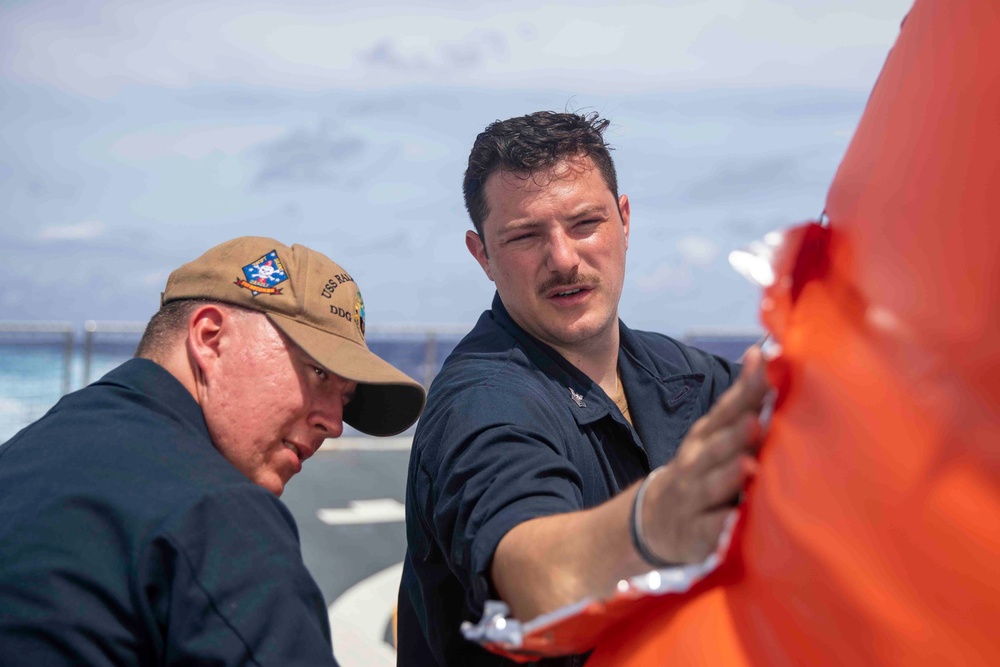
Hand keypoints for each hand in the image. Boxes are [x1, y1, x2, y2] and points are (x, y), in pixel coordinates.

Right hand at [640, 346, 769, 562]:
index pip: (726, 408)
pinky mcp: (694, 534)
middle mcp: (696, 463)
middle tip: (755, 422)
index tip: (761, 362)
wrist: (654, 519)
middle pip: (716, 446)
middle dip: (735, 435)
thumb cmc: (700, 470)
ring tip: (746, 467)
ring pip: (711, 486)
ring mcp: (692, 498)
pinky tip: (733, 520)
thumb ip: (742, 403)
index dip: (744, 388)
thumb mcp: (714, 435)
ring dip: (728, 476)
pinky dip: (720, 525)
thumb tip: (764, 356)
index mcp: (705, 436)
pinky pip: (708, 530)